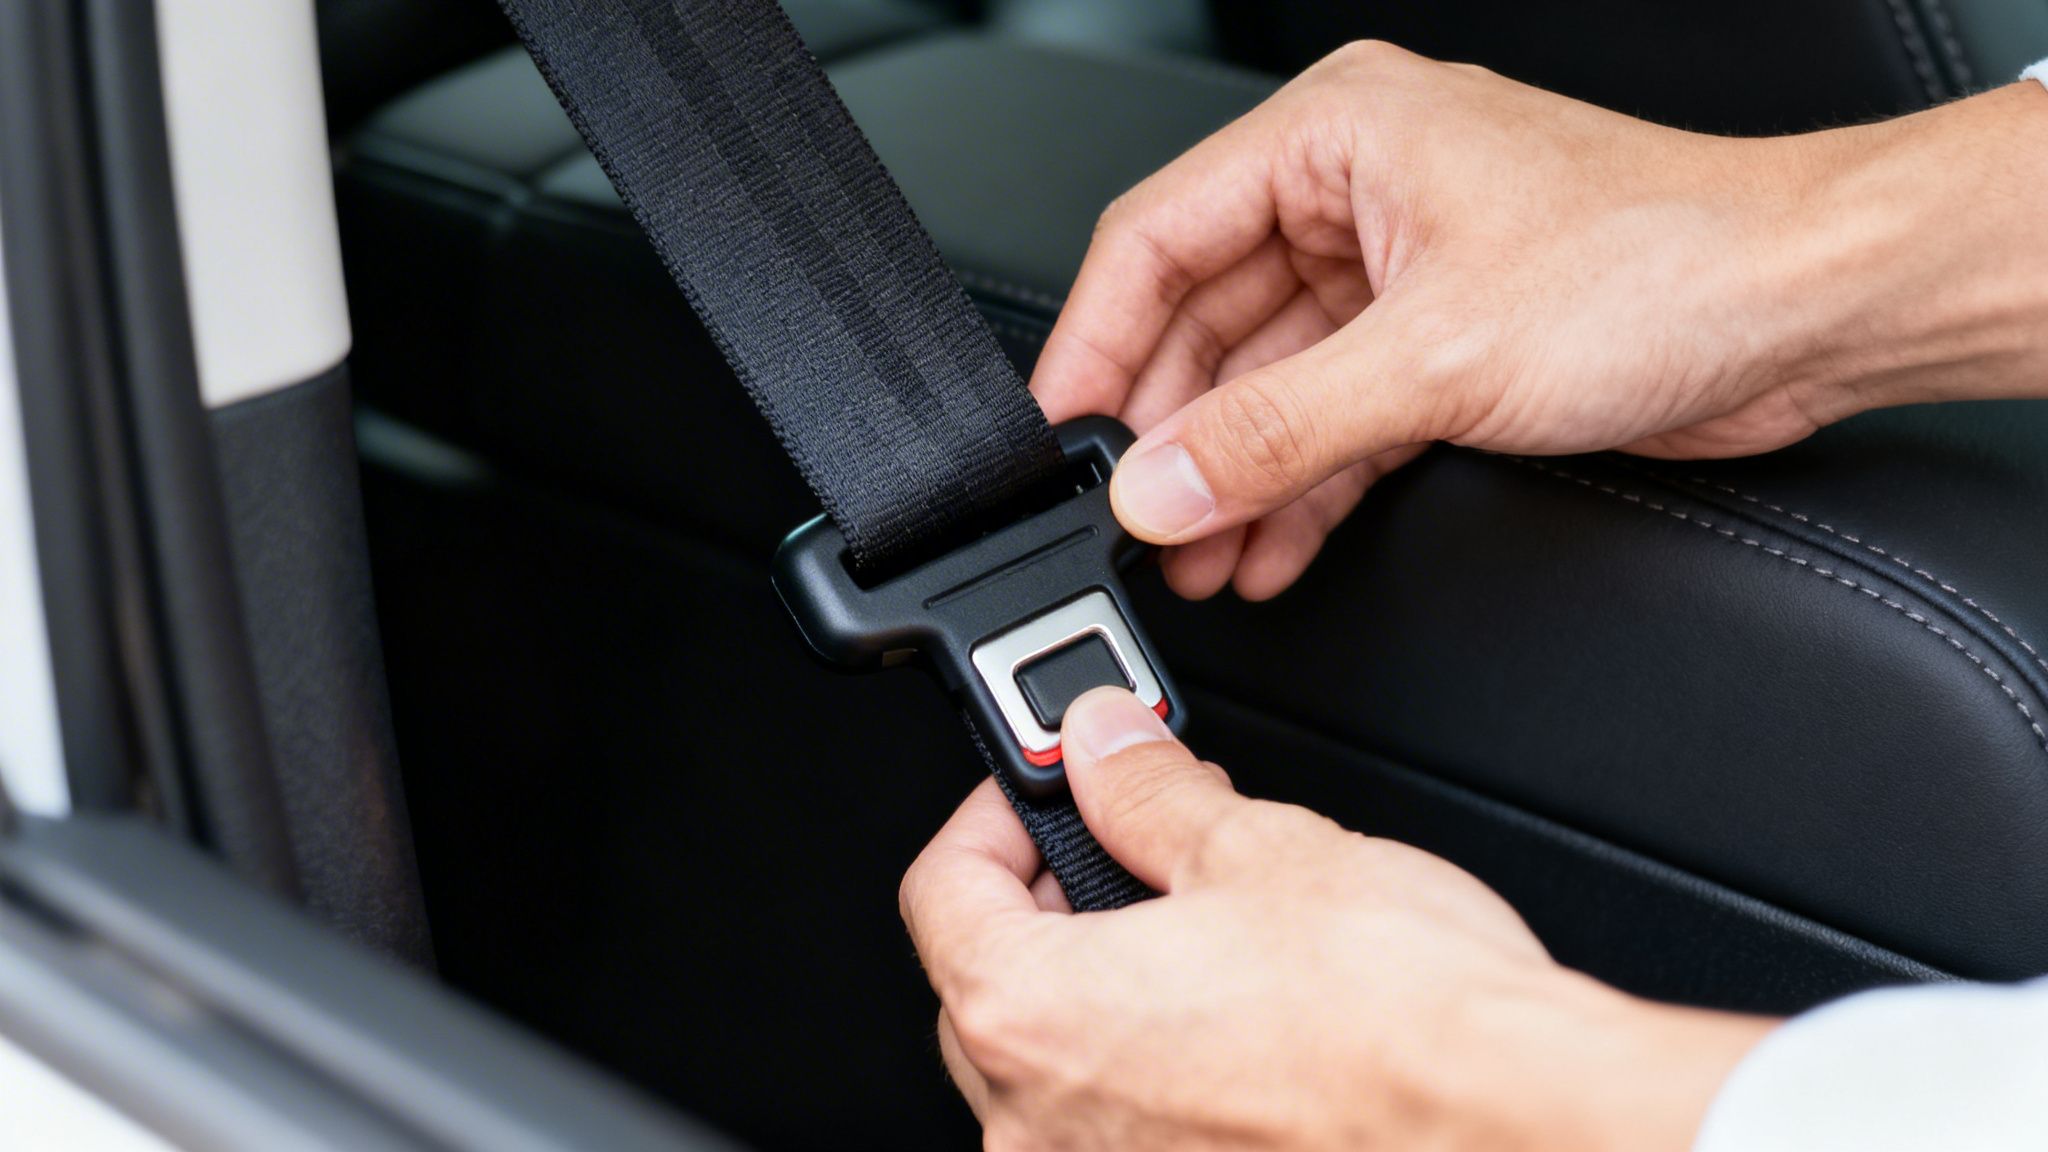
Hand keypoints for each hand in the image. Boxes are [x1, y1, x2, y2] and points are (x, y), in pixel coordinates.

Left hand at [901, 688, 1775, 1150]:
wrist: (1510, 1125)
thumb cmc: (1398, 1019)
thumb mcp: (1258, 847)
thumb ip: (1146, 789)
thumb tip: (1104, 741)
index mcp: (1028, 1018)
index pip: (941, 891)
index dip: (994, 812)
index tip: (1046, 785)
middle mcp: (1039, 1129)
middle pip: (987, 985)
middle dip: (1052, 903)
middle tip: (1130, 847)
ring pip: (1057, 1069)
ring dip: (1105, 993)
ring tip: (1203, 936)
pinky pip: (1123, 1129)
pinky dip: (1154, 1074)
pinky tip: (1232, 1030)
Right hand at [1030, 44, 2047, 599]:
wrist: (1808, 309)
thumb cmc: (1665, 259)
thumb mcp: (1433, 356)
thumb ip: (1275, 430)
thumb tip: (1159, 484)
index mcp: (1337, 136)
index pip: (1158, 237)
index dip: (1096, 345)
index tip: (1058, 437)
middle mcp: (1358, 193)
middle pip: (1207, 319)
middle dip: (1173, 434)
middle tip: (1132, 523)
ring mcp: (1400, 271)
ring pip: (1269, 381)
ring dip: (1233, 476)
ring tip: (1194, 561)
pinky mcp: (1443, 343)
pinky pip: (1334, 420)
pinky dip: (1301, 486)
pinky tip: (1268, 549)